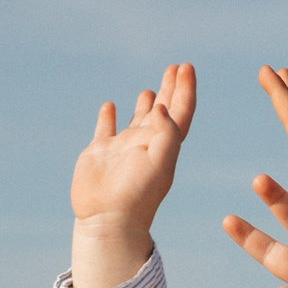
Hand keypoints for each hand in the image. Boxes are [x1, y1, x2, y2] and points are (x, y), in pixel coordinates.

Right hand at [70, 63, 194, 287]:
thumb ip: (166, 133)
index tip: (187, 67)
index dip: (185, 90)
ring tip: (150, 90)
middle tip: (175, 67)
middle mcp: (146, 145)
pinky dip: (108, 117)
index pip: (180, 112)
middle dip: (170, 89)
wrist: (108, 220)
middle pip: (163, 112)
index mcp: (164, 146)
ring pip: (137, 121)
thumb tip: (163, 106)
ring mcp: (123, 150)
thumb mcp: (159, 164)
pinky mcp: (100, 154)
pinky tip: (110, 106)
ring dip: (145, 104)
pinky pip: (105, 130)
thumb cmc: (136, 195)